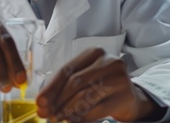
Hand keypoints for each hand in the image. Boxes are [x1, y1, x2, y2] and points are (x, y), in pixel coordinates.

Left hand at [36, 48, 165, 121]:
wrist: (129, 96)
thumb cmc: (100, 85)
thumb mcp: (83, 78)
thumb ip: (63, 87)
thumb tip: (42, 104)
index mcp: (94, 52)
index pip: (67, 70)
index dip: (51, 87)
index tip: (40, 102)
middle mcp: (108, 61)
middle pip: (75, 82)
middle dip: (58, 100)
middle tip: (48, 114)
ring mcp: (119, 78)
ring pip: (85, 96)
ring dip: (68, 110)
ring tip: (59, 118)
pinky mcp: (124, 96)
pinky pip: (97, 110)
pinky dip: (82, 117)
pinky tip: (74, 120)